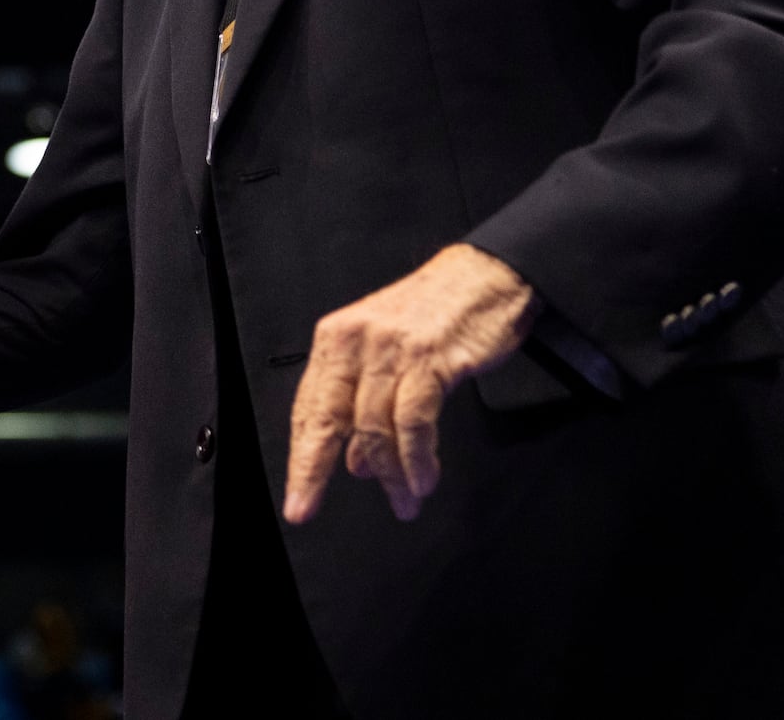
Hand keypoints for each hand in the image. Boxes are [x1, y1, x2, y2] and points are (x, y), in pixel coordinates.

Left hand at [283, 243, 535, 523]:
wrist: (485, 276)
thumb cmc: (435, 316)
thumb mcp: (387, 355)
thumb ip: (364, 404)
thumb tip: (352, 462)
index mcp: (335, 340)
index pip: (309, 407)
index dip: (302, 456)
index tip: (297, 496)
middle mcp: (354, 342)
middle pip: (326, 418)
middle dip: (312, 470)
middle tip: (305, 508)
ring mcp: (390, 349)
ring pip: (374, 426)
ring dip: (389, 476)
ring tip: (403, 503)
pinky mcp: (429, 358)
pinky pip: (414, 420)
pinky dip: (417, 457)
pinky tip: (422, 480)